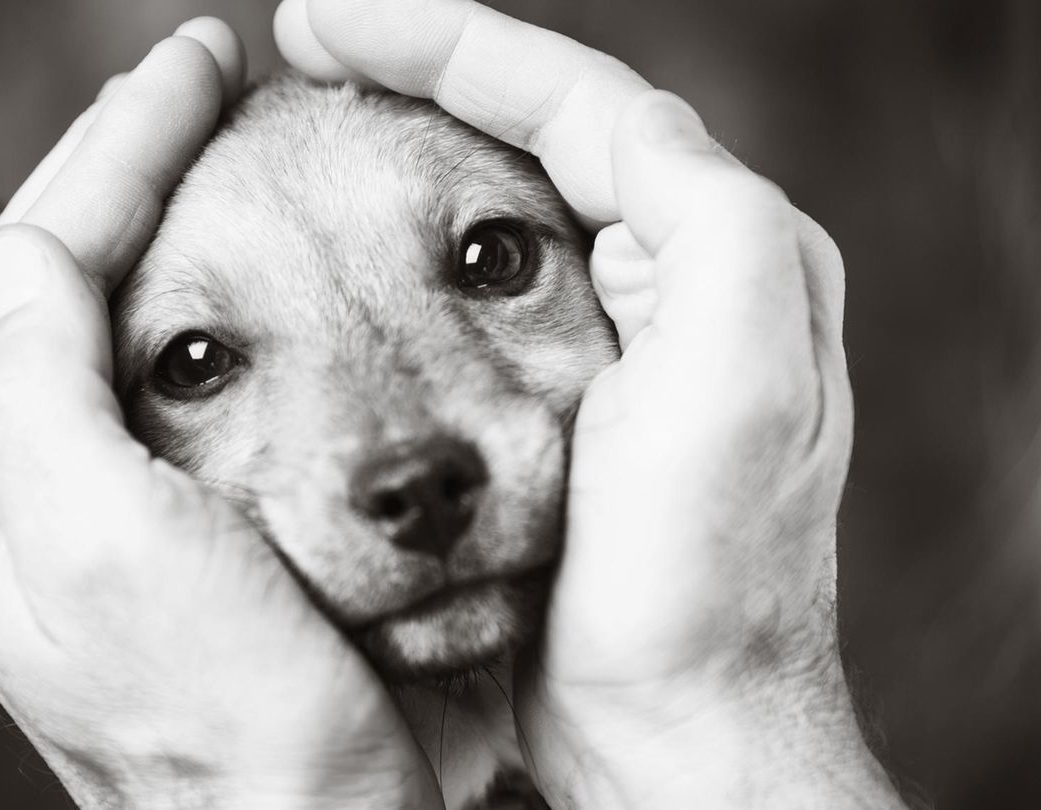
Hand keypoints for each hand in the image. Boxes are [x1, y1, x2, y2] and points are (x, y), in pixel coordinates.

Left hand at [0, 19, 440, 809]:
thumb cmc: (220, 715)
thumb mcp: (100, 542)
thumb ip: (37, 383)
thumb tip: (23, 239)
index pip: (32, 259)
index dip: (116, 146)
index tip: (200, 61)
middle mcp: (27, 486)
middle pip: (61, 276)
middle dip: (127, 164)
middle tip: (205, 80)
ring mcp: (105, 505)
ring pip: (120, 318)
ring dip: (165, 217)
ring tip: (221, 142)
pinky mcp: (184, 526)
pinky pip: (179, 377)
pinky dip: (218, 297)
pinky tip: (257, 264)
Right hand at [276, 1, 902, 806]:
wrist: (671, 722)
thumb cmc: (702, 567)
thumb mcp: (738, 362)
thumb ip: (695, 205)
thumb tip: (607, 113)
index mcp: (713, 245)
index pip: (568, 95)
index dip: (440, 41)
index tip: (316, 22)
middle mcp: (670, 280)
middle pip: (528, 135)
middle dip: (414, 80)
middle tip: (302, 57)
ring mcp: (606, 344)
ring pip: (488, 210)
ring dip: (400, 155)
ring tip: (306, 130)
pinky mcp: (549, 412)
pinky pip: (462, 298)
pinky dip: (394, 256)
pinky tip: (333, 253)